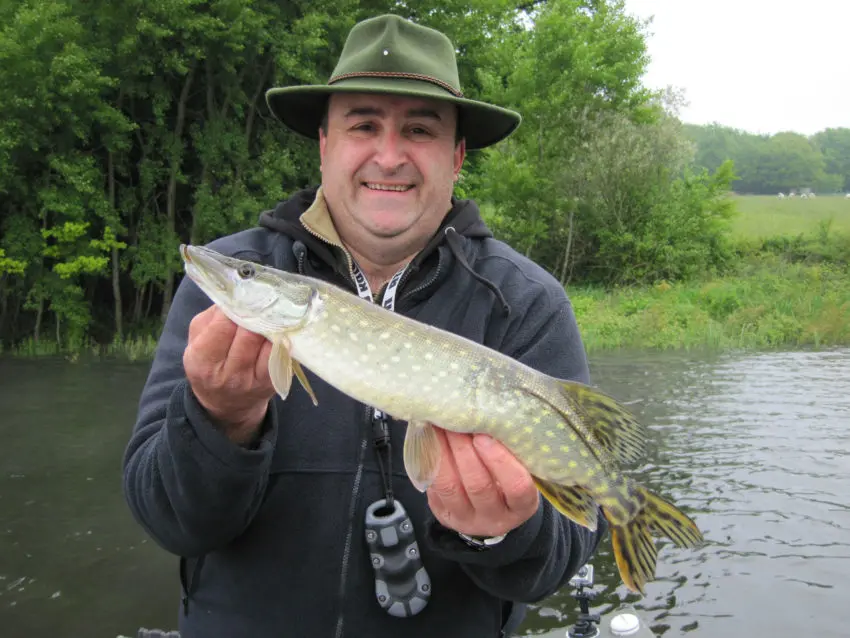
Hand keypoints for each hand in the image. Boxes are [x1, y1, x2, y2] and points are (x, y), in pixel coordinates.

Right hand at [183, 305, 275, 443]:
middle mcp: (228, 374)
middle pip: (249, 334)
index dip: (235, 308)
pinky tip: (280, 328)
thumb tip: (236, 296)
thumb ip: (211, 318)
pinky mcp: (274, 381)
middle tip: (261, 301)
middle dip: (256, 314)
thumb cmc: (210, 363)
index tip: (242, 297)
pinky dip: (282, 337)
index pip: (223, 327)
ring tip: (272, 311)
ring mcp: (254, 380)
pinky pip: (281, 352)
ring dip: (272, 323)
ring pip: (268, 342)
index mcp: (202, 361)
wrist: (227, 403)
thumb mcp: (197, 341)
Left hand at [426, 429, 539, 537]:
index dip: (500, 460)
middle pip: (478, 485)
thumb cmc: (508, 480)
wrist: (490, 511)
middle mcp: (495, 518)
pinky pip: (433, 487)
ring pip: (450, 486)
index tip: (484, 436)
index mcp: (522, 506)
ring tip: (438, 426)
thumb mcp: (519, 470)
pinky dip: (429, 460)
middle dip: (463, 449)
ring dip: (442, 452)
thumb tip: (485, 414)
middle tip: (454, 421)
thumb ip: (509, 450)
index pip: (516, 486)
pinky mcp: (444, 515)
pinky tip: (428, 439)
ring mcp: (466, 519)